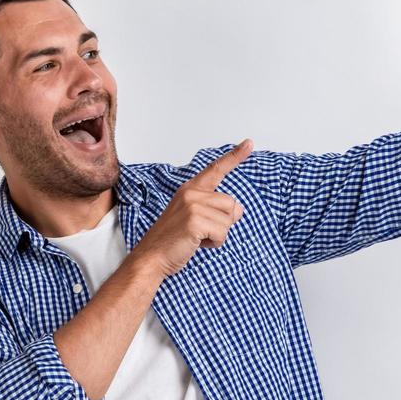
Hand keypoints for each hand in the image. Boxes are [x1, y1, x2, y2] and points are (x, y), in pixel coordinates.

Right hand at [134, 139, 252, 277]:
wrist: (151, 256)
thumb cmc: (173, 240)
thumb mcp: (196, 219)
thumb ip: (216, 210)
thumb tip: (239, 209)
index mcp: (190, 189)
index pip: (216, 169)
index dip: (234, 157)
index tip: (249, 143)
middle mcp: (191, 193)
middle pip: (231, 204)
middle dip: (223, 222)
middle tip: (200, 231)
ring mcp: (193, 206)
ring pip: (228, 220)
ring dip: (218, 234)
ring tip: (196, 237)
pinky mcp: (195, 221)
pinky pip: (222, 233)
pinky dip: (214, 243)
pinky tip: (196, 243)